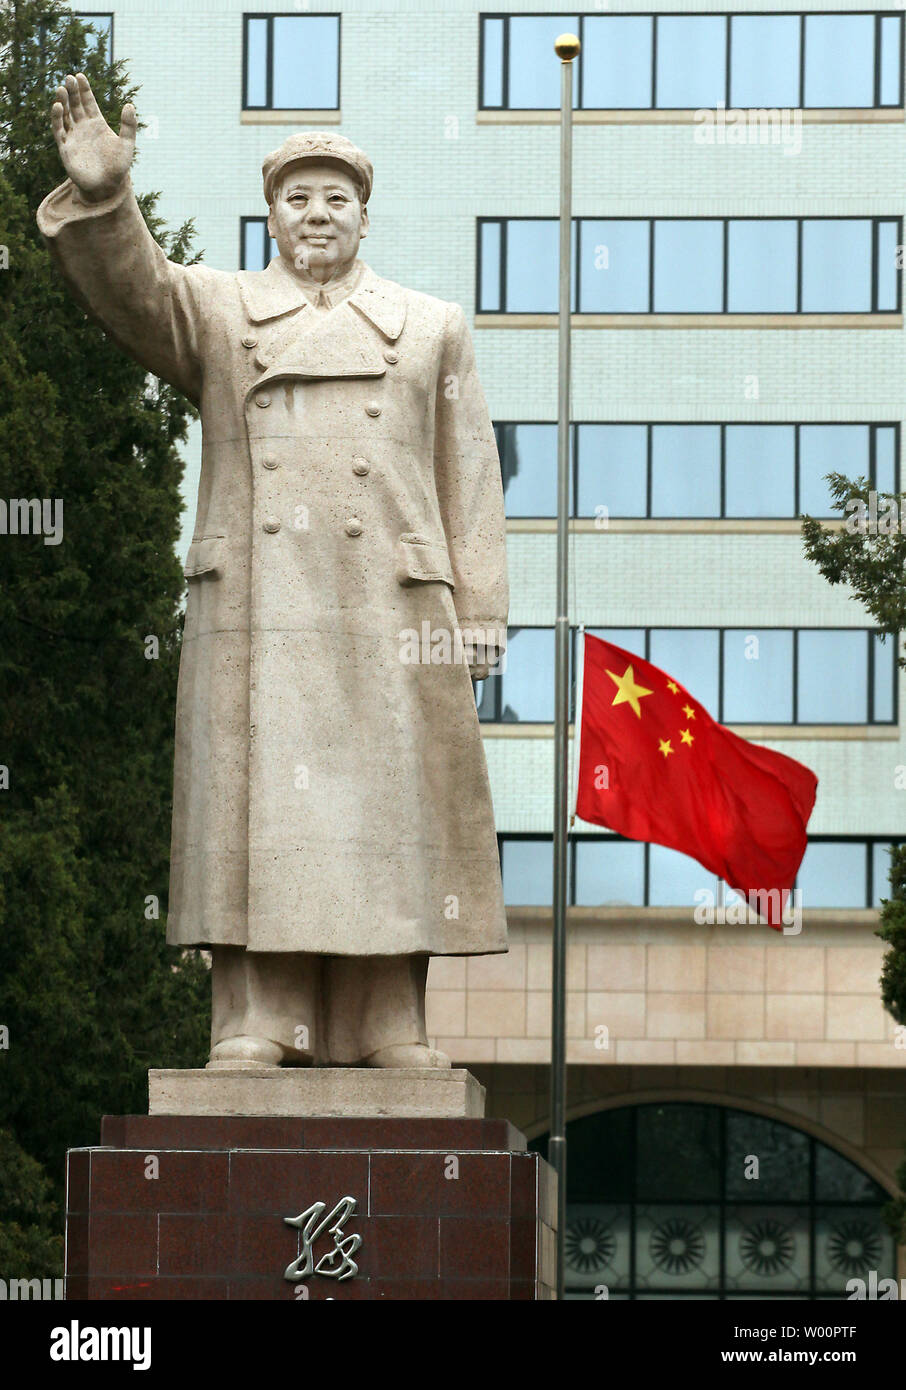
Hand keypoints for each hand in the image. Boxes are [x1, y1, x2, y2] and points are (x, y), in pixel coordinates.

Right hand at [51, 73, 134, 202]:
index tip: (80, 76)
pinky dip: (57, 118)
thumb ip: (128, 126)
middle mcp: (83, 127)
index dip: (84, 89)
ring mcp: (73, 136)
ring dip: (62, 101)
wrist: (107, 187)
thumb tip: (129, 105)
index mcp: (97, 123)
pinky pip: (59, 130)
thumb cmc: (118, 167)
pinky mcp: (65, 147)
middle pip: (75, 104)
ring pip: (65, 114)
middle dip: (72, 91)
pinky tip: (58, 106)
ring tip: (61, 89)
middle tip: (69, 78)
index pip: (88, 102)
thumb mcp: (127, 145)